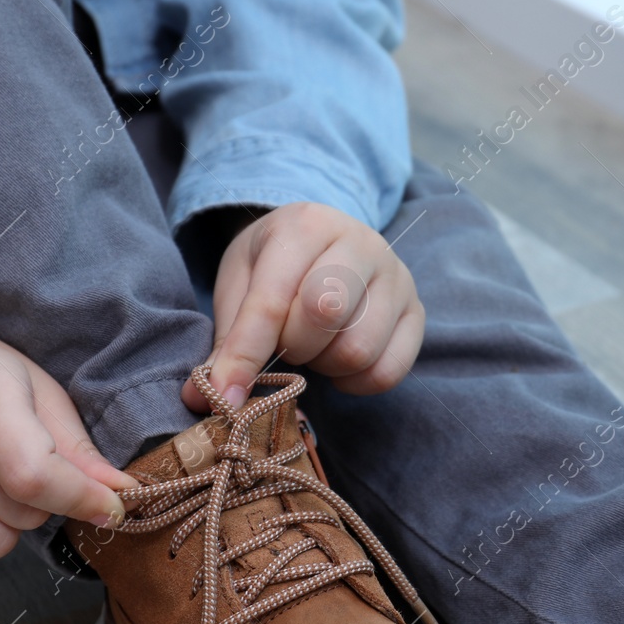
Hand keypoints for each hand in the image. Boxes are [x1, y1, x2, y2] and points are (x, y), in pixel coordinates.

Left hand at [182, 201, 423, 411]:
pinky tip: (338, 362)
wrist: (324, 242)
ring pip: (358, 349)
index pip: (273, 299)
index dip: (245, 354)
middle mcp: (362, 243)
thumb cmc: (276, 266)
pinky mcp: (418, 313)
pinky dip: (355, 382)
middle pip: (325, 314)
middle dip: (293, 346)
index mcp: (307, 224)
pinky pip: (388, 371)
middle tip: (285, 341)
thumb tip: (205, 399)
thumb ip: (226, 340)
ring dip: (324, 365)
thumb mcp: (240, 286)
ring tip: (314, 346)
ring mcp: (397, 278)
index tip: (224, 397)